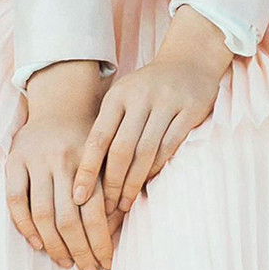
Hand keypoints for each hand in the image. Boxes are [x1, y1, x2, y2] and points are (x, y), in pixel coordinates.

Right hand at [7, 59, 115, 269]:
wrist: (62, 104)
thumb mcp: (107, 157)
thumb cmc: (91, 141)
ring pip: (43, 214)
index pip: (96, 211)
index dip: (101, 241)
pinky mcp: (14, 162)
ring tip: (67, 263)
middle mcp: (63, 160)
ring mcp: (36, 160)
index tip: (108, 262)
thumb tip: (116, 235)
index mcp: (90, 160)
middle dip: (81, 250)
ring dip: (55, 245)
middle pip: (70, 219)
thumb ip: (110, 189)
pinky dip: (25, 226)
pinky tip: (38, 244)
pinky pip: (16, 200)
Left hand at [78, 8, 229, 230]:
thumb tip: (86, 172)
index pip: (97, 138)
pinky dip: (157, 168)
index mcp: (118, 96)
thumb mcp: (123, 97)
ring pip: (146, 152)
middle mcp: (141, 98)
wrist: (189, 60)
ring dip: (133, 182)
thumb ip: (108, 127)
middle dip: (111, 183)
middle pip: (121, 149)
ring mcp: (167, 103)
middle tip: (105, 208)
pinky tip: (147, 183)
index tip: (77, 197)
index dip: (86, 169)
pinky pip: (170, 147)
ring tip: (124, 203)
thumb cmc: (148, 88)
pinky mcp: (191, 110)